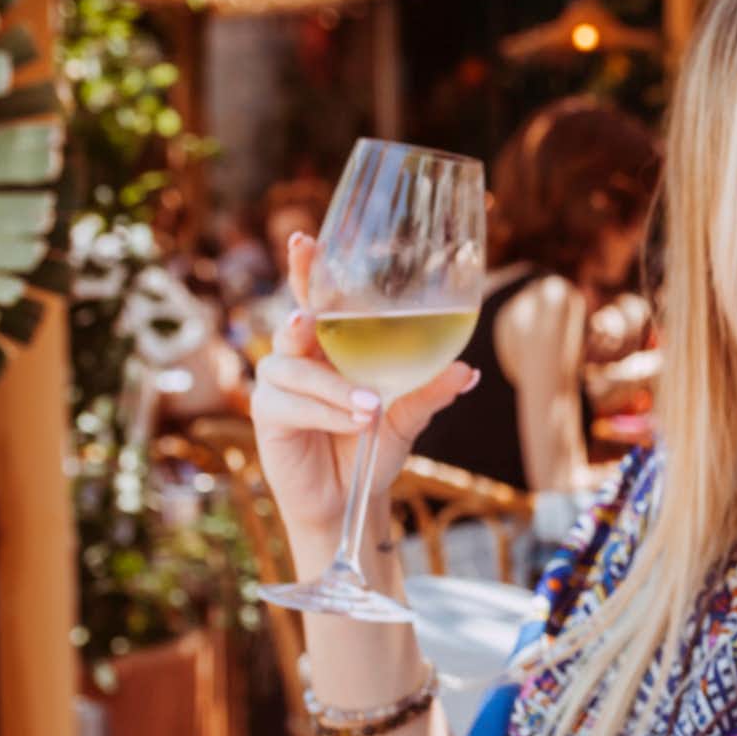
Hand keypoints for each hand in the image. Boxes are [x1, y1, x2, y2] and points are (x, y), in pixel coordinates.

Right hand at [249, 232, 476, 554]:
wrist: (352, 497)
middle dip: (299, 310)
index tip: (305, 238)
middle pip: (292, 320)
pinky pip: (292, 403)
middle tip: (308, 315)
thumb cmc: (373, 444)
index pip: (317, 297)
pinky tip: (354, 420)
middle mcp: (300, 356)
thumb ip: (431, 390)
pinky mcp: (268, 414)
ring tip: (371, 406)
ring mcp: (279, 383)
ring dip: (334, 387)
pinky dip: (327, 411)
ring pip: (295, 368)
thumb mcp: (409, 415)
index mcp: (331, 343)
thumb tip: (468, 371)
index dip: (308, 268)